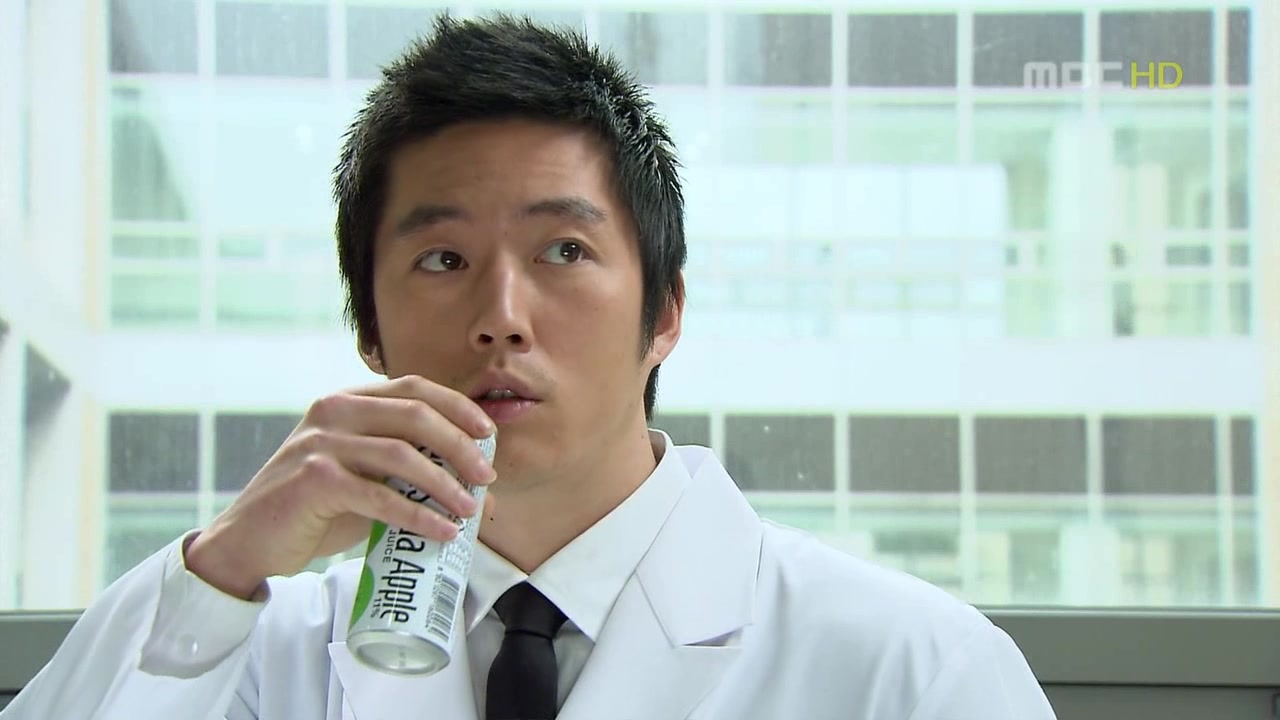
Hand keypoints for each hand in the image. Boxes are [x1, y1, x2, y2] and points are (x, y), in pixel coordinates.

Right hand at [185, 375, 496, 599]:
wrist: (250, 541)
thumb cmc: (315, 510)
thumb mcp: (365, 481)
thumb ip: (410, 476)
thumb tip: (480, 494)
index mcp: (347, 400)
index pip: (413, 388)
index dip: (456, 406)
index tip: (488, 432)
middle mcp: (333, 411)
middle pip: (415, 415)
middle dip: (460, 445)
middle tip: (486, 476)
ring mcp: (321, 443)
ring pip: (402, 454)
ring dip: (445, 483)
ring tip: (470, 509)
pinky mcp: (314, 480)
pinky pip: (380, 496)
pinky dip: (418, 515)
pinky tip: (442, 531)